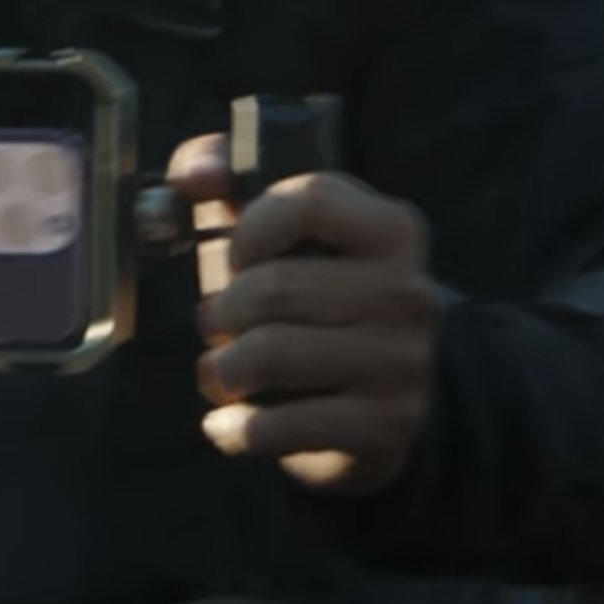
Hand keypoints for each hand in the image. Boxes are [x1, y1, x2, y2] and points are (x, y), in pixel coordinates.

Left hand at [167, 134, 442, 495]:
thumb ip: (232, 182)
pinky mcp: (384, 427)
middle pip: (273, 287)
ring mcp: (401, 363)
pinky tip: (227, 423)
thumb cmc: (319, 295)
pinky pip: (278, 426)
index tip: (238, 257)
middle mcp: (407, 293)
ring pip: (269, 356)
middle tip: (218, 324)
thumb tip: (195, 175)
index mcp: (391, 229)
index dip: (251, 228)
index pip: (309, 200)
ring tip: (222, 370)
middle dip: (222, 310)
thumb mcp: (284, 232)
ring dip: (223, 369)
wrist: (394, 392)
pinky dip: (235, 428)